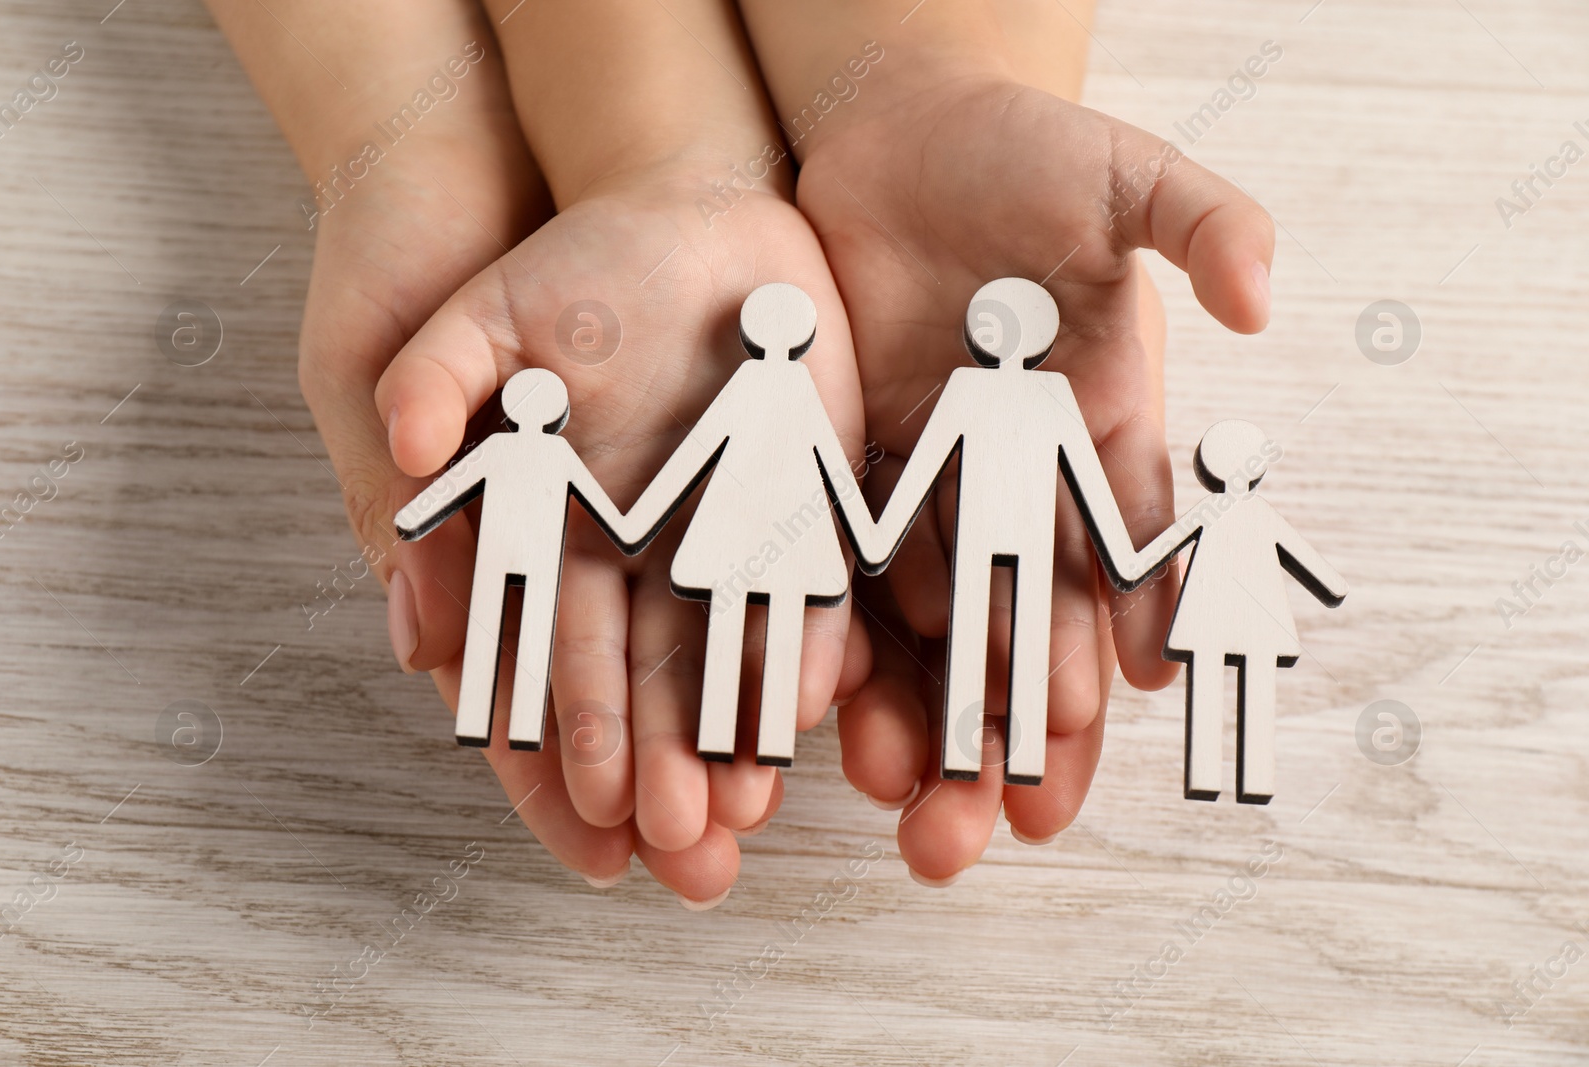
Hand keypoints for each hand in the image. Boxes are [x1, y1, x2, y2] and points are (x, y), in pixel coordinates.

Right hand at [372, 172, 871, 894]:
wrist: (673, 202)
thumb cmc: (557, 273)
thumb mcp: (470, 319)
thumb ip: (429, 388)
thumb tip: (403, 467)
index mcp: (550, 536)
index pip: (543, 665)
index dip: (561, 748)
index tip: (590, 829)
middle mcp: (636, 555)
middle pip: (642, 684)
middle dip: (660, 771)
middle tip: (689, 856)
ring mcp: (722, 528)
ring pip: (725, 651)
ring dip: (736, 731)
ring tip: (751, 807)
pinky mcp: (805, 489)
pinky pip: (812, 574)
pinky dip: (813, 632)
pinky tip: (820, 697)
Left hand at [796, 70, 1273, 879]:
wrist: (892, 134)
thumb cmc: (1024, 151)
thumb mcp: (1120, 171)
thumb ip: (1199, 220)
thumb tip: (1265, 294)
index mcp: (1101, 423)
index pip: (1126, 542)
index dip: (1128, 621)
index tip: (1119, 696)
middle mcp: (1019, 474)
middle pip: (1032, 615)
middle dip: (1027, 717)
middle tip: (1018, 820)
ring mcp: (930, 480)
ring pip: (940, 621)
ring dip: (937, 718)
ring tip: (925, 809)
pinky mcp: (844, 471)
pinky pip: (848, 573)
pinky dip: (848, 648)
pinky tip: (838, 723)